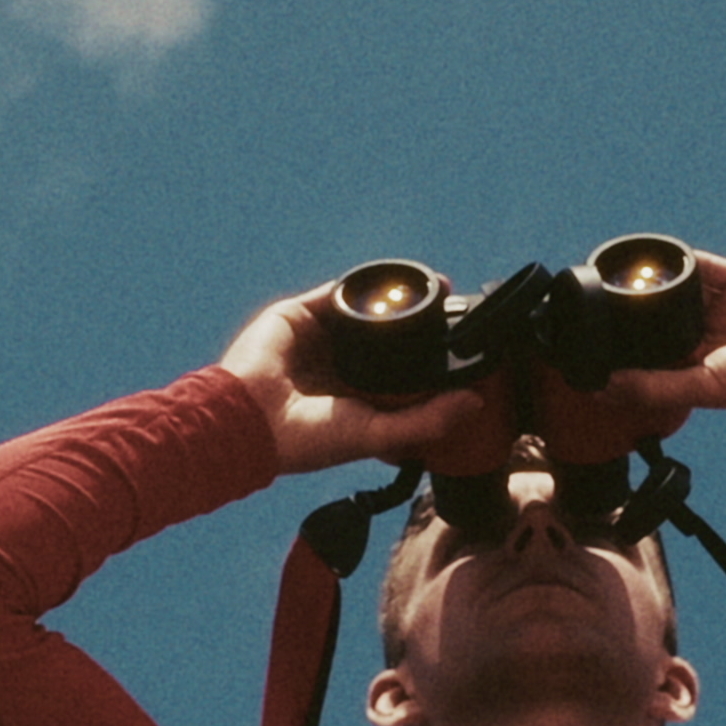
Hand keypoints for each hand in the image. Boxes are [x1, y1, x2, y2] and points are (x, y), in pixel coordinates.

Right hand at [219, 291, 505, 477]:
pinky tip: (396, 284)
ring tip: (437, 289)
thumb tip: (475, 402)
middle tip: (458, 311)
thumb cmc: (307, 441)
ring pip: (368, 312)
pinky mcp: (301, 315)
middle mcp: (340, 367)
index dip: (433, 362)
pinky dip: (366, 287)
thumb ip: (426, 420)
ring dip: (400, 299)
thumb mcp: (377, 434)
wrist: (250, 420)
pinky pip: (340, 294)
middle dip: (422, 325)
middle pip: (390, 338)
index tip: (468, 349)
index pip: (402, 374)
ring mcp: (321, 339)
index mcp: (356, 398)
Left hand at [611, 251, 725, 422]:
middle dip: (634, 311)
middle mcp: (709, 341)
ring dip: (653, 282)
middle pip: (660, 321)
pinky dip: (680, 260)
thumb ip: (655, 386)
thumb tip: (602, 389)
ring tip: (619, 273)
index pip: (651, 358)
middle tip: (595, 298)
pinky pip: (703, 266)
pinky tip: (654, 255)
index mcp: (698, 372)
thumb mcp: (707, 387)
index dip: (623, 349)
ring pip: (678, 290)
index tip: (587, 339)